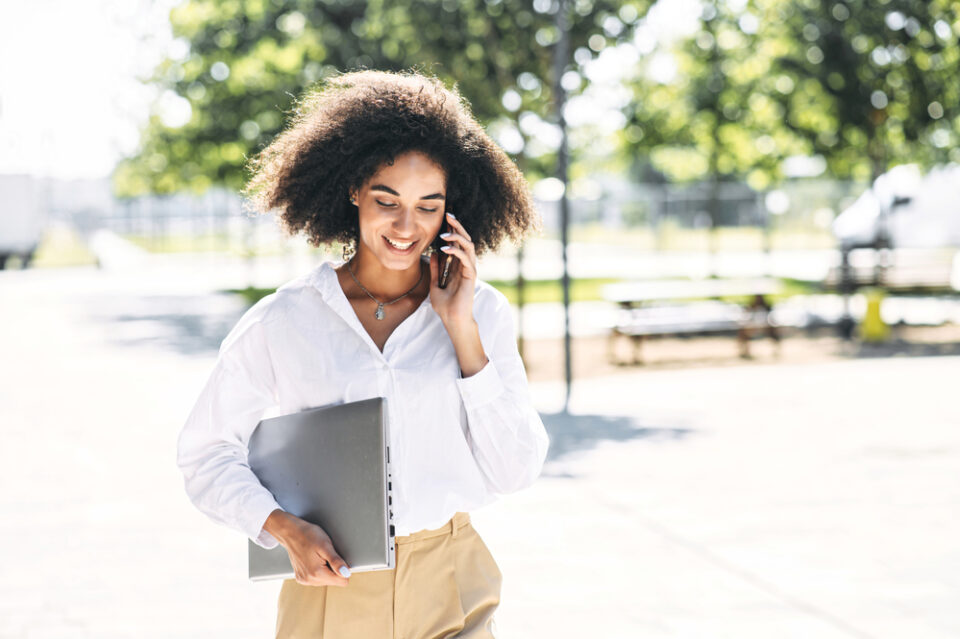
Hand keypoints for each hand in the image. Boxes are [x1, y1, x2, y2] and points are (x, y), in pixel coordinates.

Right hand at [266, 510, 350, 586]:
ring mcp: (304, 580)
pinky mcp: (301, 578)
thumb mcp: (325, 545)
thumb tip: (346, 574)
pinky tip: (313, 559)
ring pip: (326, 580)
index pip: (342, 581)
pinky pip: (317, 578)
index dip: (344, 569)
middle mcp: (309, 580)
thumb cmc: (308, 535)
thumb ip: (336, 561)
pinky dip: (318, 569)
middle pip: (334, 581)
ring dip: (326, 569)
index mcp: (317, 574)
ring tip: (318, 555)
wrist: (290, 532)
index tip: (337, 558)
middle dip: (334, 569)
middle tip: (325, 554)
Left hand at [429, 212, 477, 327]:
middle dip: (458, 226)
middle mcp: (465, 265)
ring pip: (468, 246)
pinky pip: (466, 258)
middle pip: (465, 240)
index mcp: (457, 266)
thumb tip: (433, 254)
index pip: (457, 243)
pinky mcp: (471, 276)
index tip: (444, 220)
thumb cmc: (445, 306)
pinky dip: (456, 251)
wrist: (452, 320)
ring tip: (445, 232)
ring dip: (458, 236)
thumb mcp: (434, 284)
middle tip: (449, 215)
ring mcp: (470, 270)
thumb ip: (435, 269)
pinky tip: (445, 248)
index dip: (452, 230)